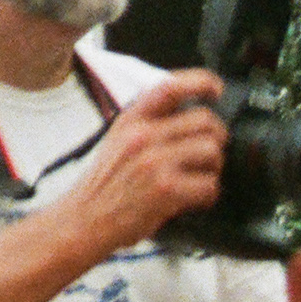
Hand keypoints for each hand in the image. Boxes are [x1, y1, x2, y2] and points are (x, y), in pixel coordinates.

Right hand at [57, 69, 228, 254]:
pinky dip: (208, 195)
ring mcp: (155, 161)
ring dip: (213, 169)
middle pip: (205, 120)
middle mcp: (143, 135)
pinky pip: (209, 185)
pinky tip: (194, 199)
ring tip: (198, 179)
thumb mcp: (119, 140)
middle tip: (208, 154)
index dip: (201, 82)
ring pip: (212, 151)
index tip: (216, 90)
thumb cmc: (105, 184)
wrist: (84, 219)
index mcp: (132, 119)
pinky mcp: (166, 189)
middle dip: (216, 138)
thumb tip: (193, 117)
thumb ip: (150, 124)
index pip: (171, 86)